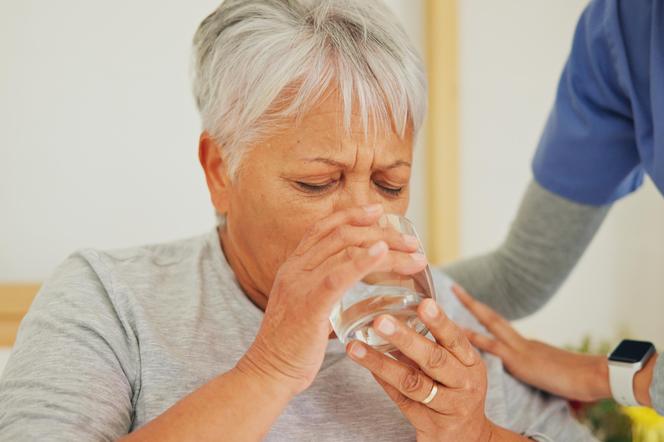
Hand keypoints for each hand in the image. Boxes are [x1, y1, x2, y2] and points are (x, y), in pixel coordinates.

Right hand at [237, 205, 427, 395]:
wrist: (268, 371)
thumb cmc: (292, 345)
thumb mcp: (305, 307)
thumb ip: (325, 291)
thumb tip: (353, 286)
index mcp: (293, 267)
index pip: (323, 228)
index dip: (352, 214)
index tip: (379, 210)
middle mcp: (295, 269)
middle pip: (341, 234)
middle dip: (380, 231)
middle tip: (410, 239)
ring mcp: (300, 284)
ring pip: (345, 250)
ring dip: (386, 247)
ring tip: (413, 253)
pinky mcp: (309, 305)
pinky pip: (338, 275)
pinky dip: (363, 261)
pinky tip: (383, 254)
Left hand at [347, 298, 521, 441]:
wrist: (469, 437)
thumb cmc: (457, 390)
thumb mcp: (457, 366)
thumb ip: (434, 343)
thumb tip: (396, 311)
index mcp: (471, 363)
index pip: (455, 339)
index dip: (440, 322)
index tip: (424, 304)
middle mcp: (464, 385)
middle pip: (434, 360)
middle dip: (406, 339)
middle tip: (380, 321)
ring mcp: (447, 407)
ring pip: (412, 382)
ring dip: (381, 363)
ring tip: (356, 348)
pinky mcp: (428, 424)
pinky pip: (401, 400)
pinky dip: (383, 381)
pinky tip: (366, 367)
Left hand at [453, 285, 610, 402]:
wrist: (595, 375)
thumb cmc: (585, 381)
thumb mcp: (560, 379)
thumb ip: (553, 382)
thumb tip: (565, 399)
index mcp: (529, 346)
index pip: (502, 330)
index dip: (485, 320)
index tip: (471, 309)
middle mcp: (522, 342)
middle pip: (492, 317)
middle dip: (473, 304)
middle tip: (455, 289)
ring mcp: (520, 348)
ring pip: (489, 322)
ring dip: (470, 308)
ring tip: (453, 294)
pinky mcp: (520, 359)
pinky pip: (490, 345)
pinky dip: (472, 338)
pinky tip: (457, 331)